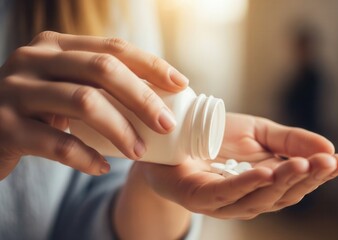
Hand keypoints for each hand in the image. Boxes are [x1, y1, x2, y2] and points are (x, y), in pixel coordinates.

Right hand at [0, 31, 188, 178]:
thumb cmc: (38, 108)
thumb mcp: (65, 84)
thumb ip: (99, 83)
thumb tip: (161, 96)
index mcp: (55, 46)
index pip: (113, 47)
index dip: (151, 65)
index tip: (181, 84)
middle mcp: (34, 60)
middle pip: (102, 70)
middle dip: (143, 98)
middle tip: (167, 125)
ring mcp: (16, 91)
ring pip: (84, 102)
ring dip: (121, 130)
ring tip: (140, 151)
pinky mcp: (5, 127)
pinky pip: (58, 143)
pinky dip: (87, 157)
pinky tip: (103, 166)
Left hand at [137, 113, 337, 218]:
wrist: (172, 135)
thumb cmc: (215, 137)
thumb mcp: (258, 132)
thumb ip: (290, 140)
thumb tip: (328, 148)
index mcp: (264, 184)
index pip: (297, 184)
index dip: (320, 174)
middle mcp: (247, 198)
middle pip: (283, 195)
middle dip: (307, 178)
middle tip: (328, 161)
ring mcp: (222, 201)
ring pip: (258, 198)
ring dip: (281, 181)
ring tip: (301, 164)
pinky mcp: (198, 197)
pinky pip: (224, 194)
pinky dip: (246, 185)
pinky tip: (265, 172)